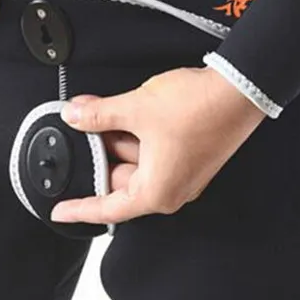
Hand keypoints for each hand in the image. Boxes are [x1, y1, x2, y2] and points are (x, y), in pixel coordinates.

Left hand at [50, 66, 266, 224]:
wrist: (239, 88)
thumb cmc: (198, 107)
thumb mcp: (136, 108)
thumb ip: (99, 115)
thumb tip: (74, 116)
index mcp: (157, 192)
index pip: (108, 208)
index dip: (80, 209)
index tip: (60, 212)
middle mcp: (171, 189)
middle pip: (121, 181)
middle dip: (101, 153)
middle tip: (81, 129)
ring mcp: (182, 172)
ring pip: (136, 162)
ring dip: (118, 139)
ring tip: (102, 112)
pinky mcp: (189, 155)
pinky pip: (152, 152)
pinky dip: (135, 135)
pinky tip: (125, 113)